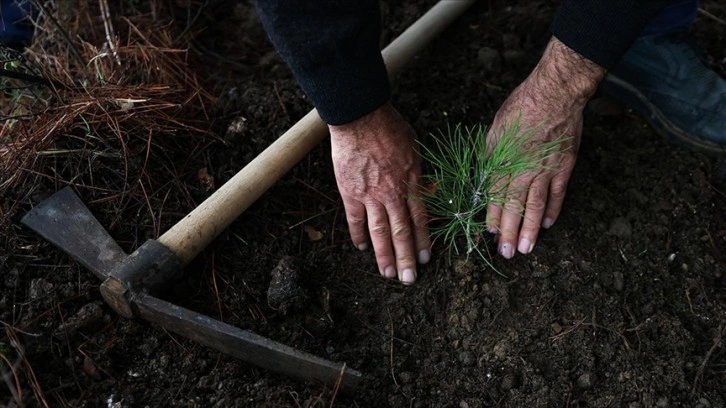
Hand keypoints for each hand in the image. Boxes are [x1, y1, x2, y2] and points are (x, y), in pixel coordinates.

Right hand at [330, 103, 430, 283]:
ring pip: (379, 232)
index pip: (420, 219)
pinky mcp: (350, 192)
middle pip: (401, 232)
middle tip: (409, 279)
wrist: (360, 117)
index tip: (426, 259)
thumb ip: (421, 173)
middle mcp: (393, 193)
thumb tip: (429, 191)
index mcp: (412, 182)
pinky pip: (355, 219)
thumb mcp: (416, 149)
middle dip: (406, 258)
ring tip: (387, 274)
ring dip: (384, 255)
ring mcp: (370, 195)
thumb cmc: (390, 127)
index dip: (423, 241)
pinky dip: (358, 235)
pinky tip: (362, 248)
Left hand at [486, 37, 605, 258]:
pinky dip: (552, 211)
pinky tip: (546, 224)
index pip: (496, 196)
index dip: (493, 217)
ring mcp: (545, 170)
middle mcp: (523, 170)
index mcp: (504, 161)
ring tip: (526, 248)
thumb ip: (490, 157)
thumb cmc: (520, 109)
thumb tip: (483, 178)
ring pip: (536, 206)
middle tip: (507, 253)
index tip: (491, 234)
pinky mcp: (563, 167)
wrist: (554, 95)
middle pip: (514, 206)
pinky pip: (557, 194)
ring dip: (530, 229)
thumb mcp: (495, 131)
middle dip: (509, 232)